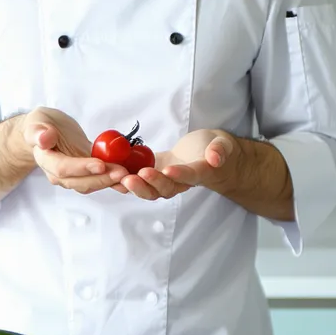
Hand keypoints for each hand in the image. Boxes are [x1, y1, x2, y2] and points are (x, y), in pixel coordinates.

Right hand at [20, 107, 127, 194]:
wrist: (47, 132)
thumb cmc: (41, 125)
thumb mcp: (37, 121)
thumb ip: (38, 131)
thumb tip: (44, 138)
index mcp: (46, 161)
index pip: (64, 168)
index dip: (82, 168)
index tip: (100, 164)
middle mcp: (59, 174)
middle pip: (80, 182)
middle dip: (102, 178)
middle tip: (122, 172)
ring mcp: (74, 176)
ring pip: (92, 184)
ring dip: (110, 181)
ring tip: (128, 174)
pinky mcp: (87, 173)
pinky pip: (100, 179)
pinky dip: (114, 180)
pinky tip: (129, 177)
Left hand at [118, 129, 235, 200]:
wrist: (206, 153)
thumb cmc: (215, 147)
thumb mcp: (222, 144)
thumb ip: (220, 150)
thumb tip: (215, 158)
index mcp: (200, 173)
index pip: (191, 176)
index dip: (180, 175)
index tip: (168, 170)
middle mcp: (181, 182)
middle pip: (165, 189)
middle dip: (149, 184)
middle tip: (135, 176)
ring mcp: (166, 181)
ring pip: (150, 190)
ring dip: (135, 186)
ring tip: (120, 179)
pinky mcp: (154, 175)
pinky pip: (140, 182)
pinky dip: (127, 181)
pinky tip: (113, 176)